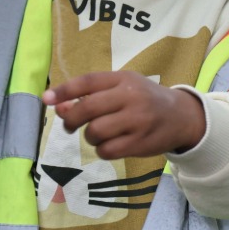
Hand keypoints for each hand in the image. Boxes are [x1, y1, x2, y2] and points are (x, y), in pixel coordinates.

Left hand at [42, 71, 206, 159]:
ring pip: (95, 132)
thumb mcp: (121, 89)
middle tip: (69, 127)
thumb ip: (91, 96)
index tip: (46, 98)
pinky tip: (111, 144)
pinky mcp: (140, 142)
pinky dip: (102, 150)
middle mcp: (131, 97)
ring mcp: (137, 120)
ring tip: (100, 134)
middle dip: (71, 120)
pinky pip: (107, 150)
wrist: (181, 116)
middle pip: (88, 109)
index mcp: (124, 79)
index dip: (64, 90)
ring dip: (90, 137)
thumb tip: (58, 107)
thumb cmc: (144, 100)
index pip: (88, 82)